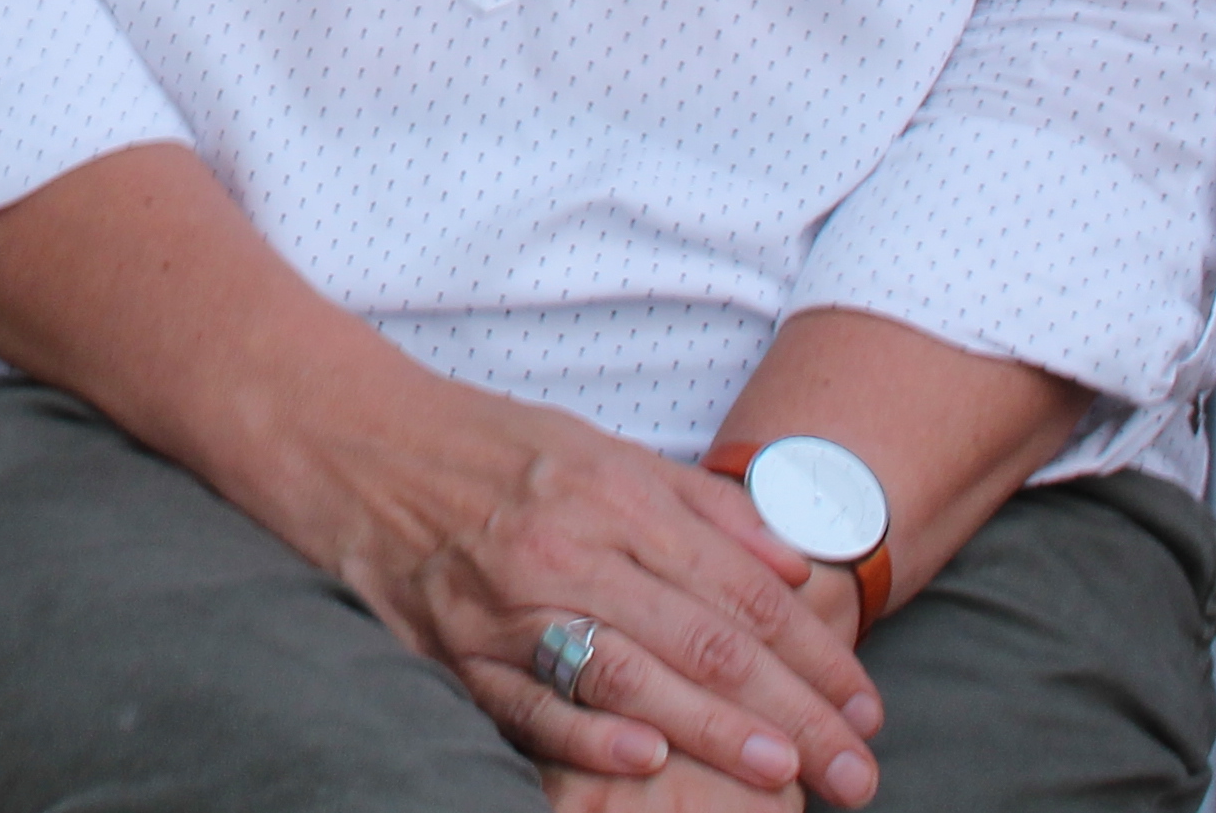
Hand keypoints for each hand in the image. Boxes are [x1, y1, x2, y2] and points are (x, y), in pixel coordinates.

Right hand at [273, 380, 880, 798]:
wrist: (349, 440)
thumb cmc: (485, 447)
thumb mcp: (599, 449)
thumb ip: (699, 509)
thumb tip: (792, 567)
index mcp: (614, 492)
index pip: (741, 588)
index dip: (813, 650)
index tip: (865, 703)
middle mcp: (569, 542)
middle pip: (706, 637)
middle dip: (793, 709)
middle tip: (856, 767)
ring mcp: (508, 598)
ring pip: (633, 672)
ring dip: (716, 728)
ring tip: (786, 775)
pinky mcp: (453, 646)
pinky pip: (529, 701)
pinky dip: (590, 731)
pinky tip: (649, 757)